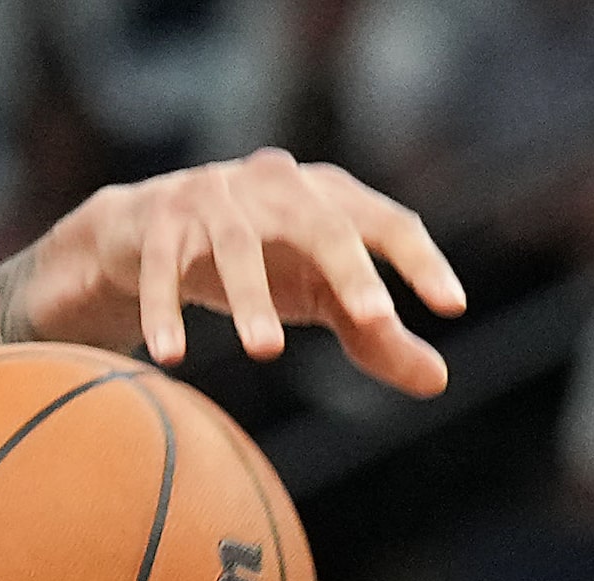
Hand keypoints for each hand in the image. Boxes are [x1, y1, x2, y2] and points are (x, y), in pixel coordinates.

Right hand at [32, 154, 466, 387]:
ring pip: (239, 248)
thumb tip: (439, 380)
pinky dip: (164, 311)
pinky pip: (162, 270)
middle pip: (322, 223)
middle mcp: (277, 186)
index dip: (421, 260)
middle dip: (350, 269)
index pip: (386, 222)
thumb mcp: (318, 295)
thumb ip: (375, 336)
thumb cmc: (255, 263)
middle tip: (374, 319)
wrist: (141, 231)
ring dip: (251, 300)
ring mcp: (214, 198)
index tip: (451, 307)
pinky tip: (170, 358)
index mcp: (327, 198)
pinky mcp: (158, 222)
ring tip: (268, 352)